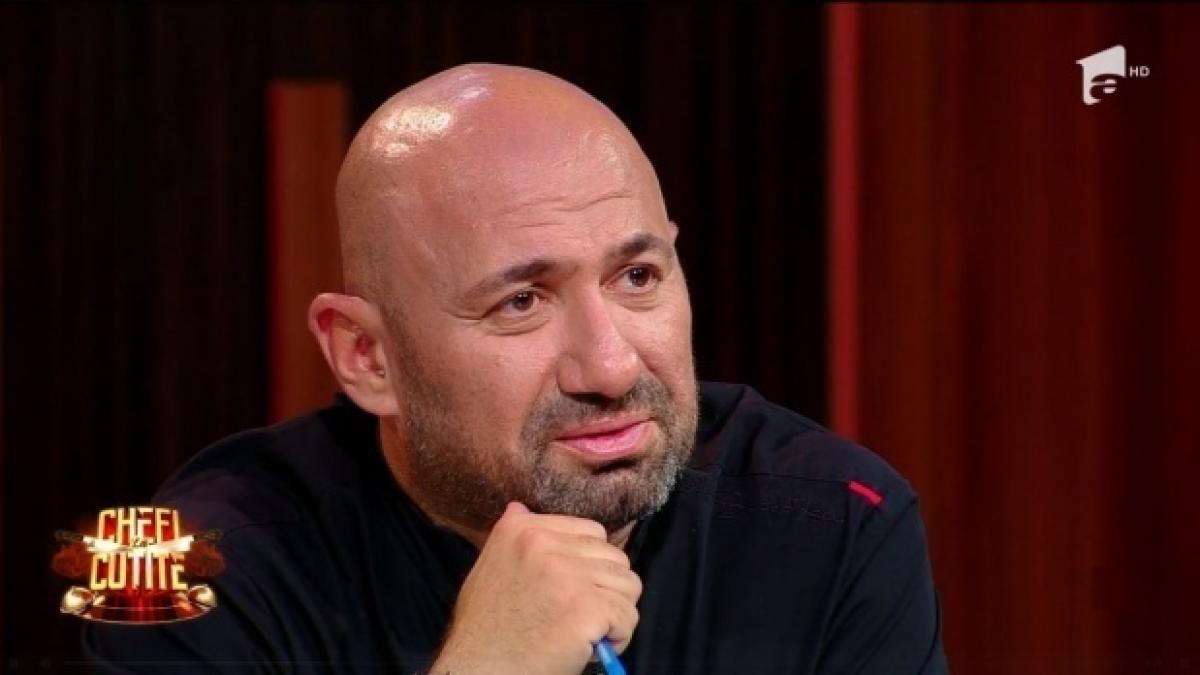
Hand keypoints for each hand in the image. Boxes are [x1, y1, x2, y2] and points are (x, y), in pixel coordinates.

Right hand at [430, 502, 641, 674]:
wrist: (479, 672)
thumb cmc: (484, 630)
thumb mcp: (489, 570)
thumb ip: (513, 541)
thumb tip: (519, 507)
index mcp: (521, 529)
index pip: (592, 531)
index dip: (592, 565)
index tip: (574, 592)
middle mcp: (543, 543)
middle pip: (615, 556)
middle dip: (608, 589)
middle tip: (583, 617)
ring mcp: (567, 574)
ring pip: (628, 585)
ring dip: (615, 613)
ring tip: (588, 633)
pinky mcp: (586, 608)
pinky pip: (627, 617)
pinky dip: (618, 638)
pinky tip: (591, 649)